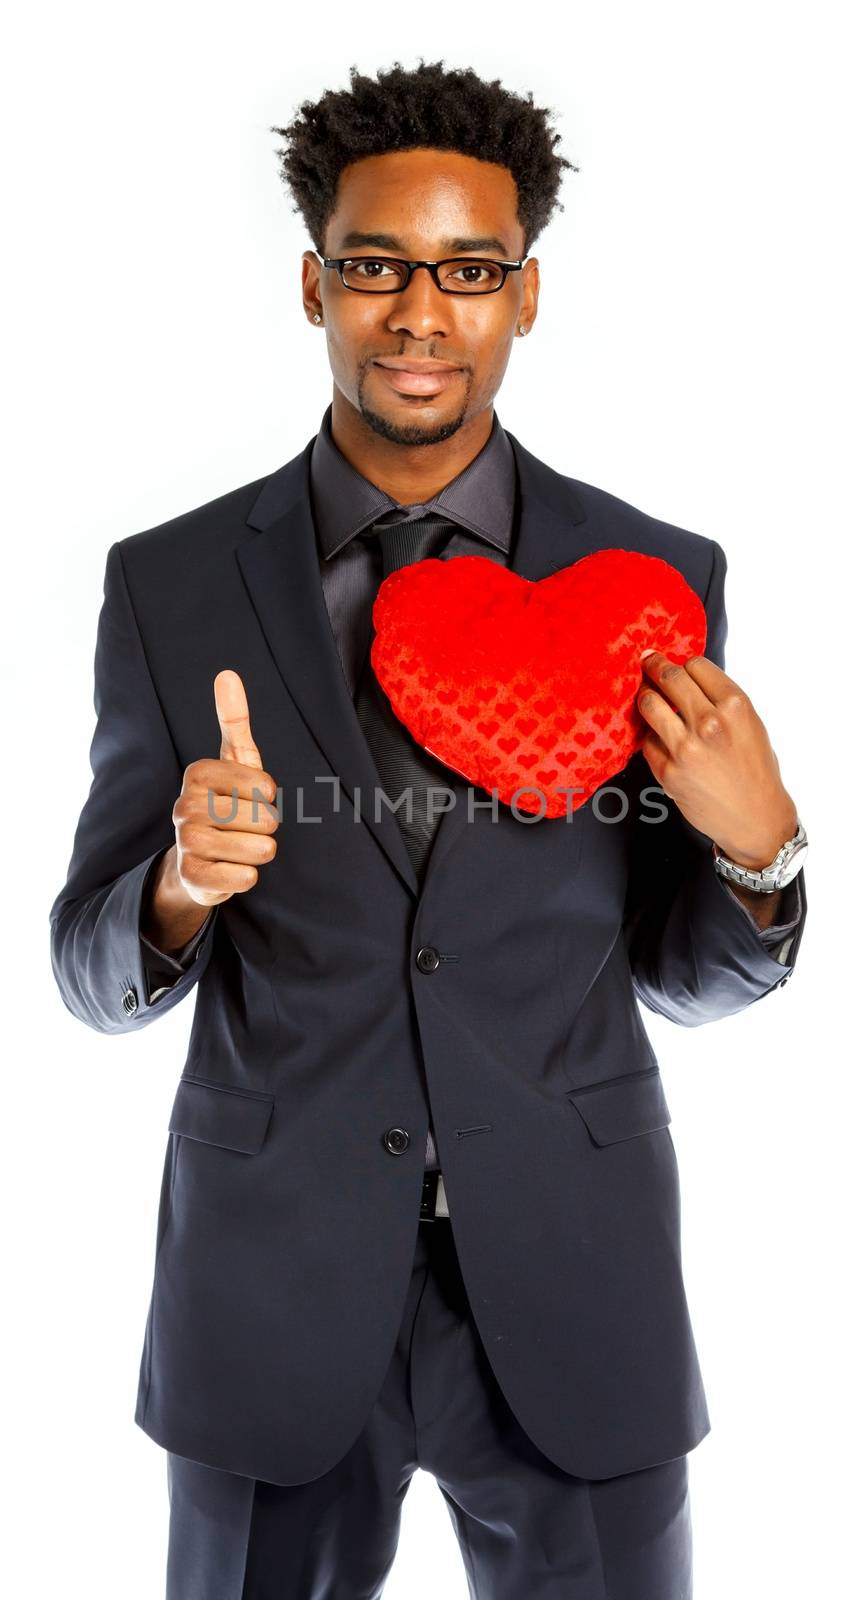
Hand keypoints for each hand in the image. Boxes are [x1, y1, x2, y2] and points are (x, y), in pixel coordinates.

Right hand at [170, 669, 280, 907]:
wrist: (199, 859)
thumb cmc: (226, 803)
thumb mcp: (236, 761)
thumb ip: (234, 720)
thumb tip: (227, 674)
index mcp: (197, 774)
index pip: (264, 785)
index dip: (268, 796)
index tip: (253, 798)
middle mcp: (185, 806)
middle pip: (265, 818)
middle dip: (267, 827)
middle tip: (247, 827)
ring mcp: (185, 842)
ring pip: (258, 849)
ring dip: (261, 852)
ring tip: (244, 847)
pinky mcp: (191, 877)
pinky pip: (244, 878)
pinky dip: (248, 876)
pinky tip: (233, 869)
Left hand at [636, 651, 797, 869]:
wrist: (755, 817)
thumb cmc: (755, 771)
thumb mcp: (751, 725)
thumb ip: (721, 701)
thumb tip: (687, 678)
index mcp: (736, 706)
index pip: (696, 665)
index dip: (684, 665)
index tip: (675, 665)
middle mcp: (710, 722)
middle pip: (669, 677)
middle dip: (654, 665)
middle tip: (647, 661)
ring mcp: (686, 747)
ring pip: (649, 704)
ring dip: (646, 697)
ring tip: (647, 696)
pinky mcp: (668, 771)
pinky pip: (647, 741)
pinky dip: (651, 737)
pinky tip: (659, 739)